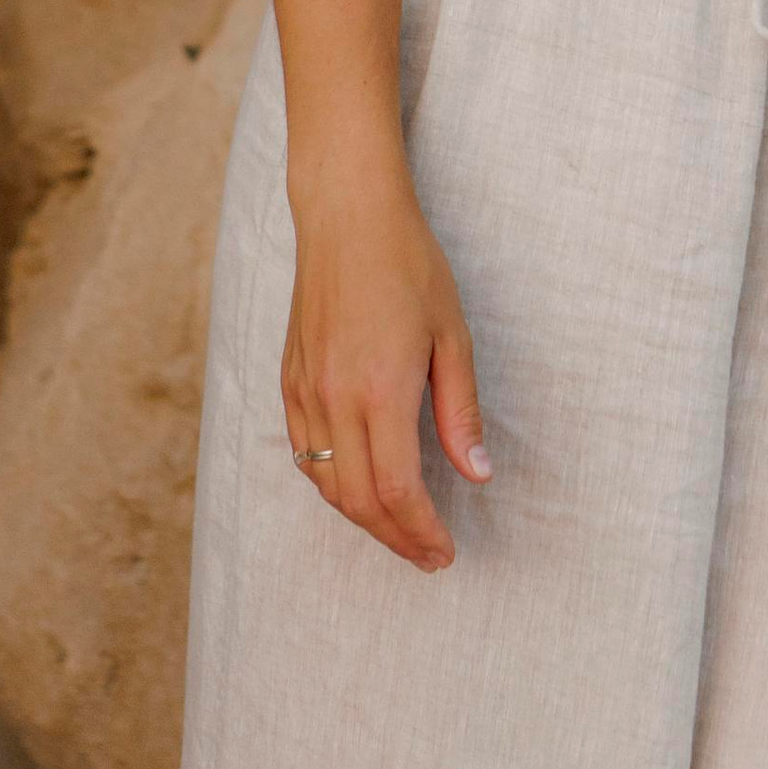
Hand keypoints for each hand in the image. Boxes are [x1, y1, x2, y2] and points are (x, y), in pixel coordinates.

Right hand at [282, 168, 489, 570]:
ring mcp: (306, 391)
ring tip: (401, 528)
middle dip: (396, 539)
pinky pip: (304, 455)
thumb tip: (478, 474)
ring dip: (364, 518)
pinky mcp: (289, 381)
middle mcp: (335, 399)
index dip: (422, 532)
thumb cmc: (408, 263)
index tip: (446, 551)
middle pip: (359, 501)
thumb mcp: (452, 332)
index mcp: (381, 389)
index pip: (398, 490)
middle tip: (429, 555)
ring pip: (326, 486)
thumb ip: (461, 410)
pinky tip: (358, 485)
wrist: (346, 214)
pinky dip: (332, 485)